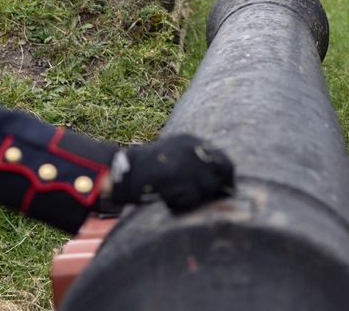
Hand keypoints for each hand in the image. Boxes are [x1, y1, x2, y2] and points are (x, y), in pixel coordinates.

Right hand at [108, 134, 234, 212]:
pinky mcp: (181, 181)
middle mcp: (194, 149)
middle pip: (226, 170)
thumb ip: (193, 163)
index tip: (223, 189)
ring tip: (177, 198)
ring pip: (209, 187)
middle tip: (216, 200)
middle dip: (222, 187)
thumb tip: (216, 180)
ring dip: (198, 198)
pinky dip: (183, 205)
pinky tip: (169, 201)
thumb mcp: (172, 156)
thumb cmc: (145, 169)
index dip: (225, 177)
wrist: (122, 172)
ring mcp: (189, 164)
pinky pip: (193, 199)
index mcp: (192, 142)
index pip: (223, 160)